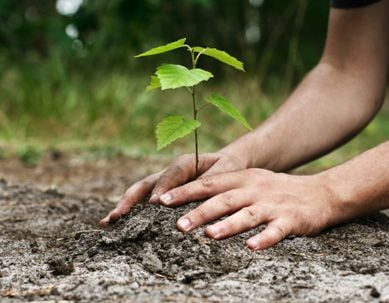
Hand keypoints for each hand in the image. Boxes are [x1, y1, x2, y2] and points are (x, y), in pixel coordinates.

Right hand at [99, 151, 247, 225]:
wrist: (227, 163)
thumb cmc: (228, 168)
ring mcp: (164, 183)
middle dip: (130, 200)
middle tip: (116, 216)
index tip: (155, 204)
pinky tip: (120, 225)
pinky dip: (133, 211)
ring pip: (140, 193)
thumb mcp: (226, 170)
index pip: (171, 175)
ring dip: (125, 206)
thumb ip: (212, 180)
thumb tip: (196, 198)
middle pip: (145, 184)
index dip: (162, 188)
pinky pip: (145, 201)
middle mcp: (170, 173)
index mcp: (185, 163)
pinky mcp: (164, 193)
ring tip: (108, 222)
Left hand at [158, 168, 336, 249]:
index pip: (209, 183)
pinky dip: (264, 239)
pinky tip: (251, 248)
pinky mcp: (291, 220)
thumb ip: (225, 189)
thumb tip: (192, 200)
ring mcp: (273, 204)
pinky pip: (276, 230)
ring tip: (209, 236)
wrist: (320, 192)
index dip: (185, 191)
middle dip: (200, 212)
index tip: (162, 201)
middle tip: (178, 225)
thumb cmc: (277, 190)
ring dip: (228, 225)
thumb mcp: (251, 182)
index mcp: (243, 179)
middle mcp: (255, 189)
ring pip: (247, 214)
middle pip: (224, 200)